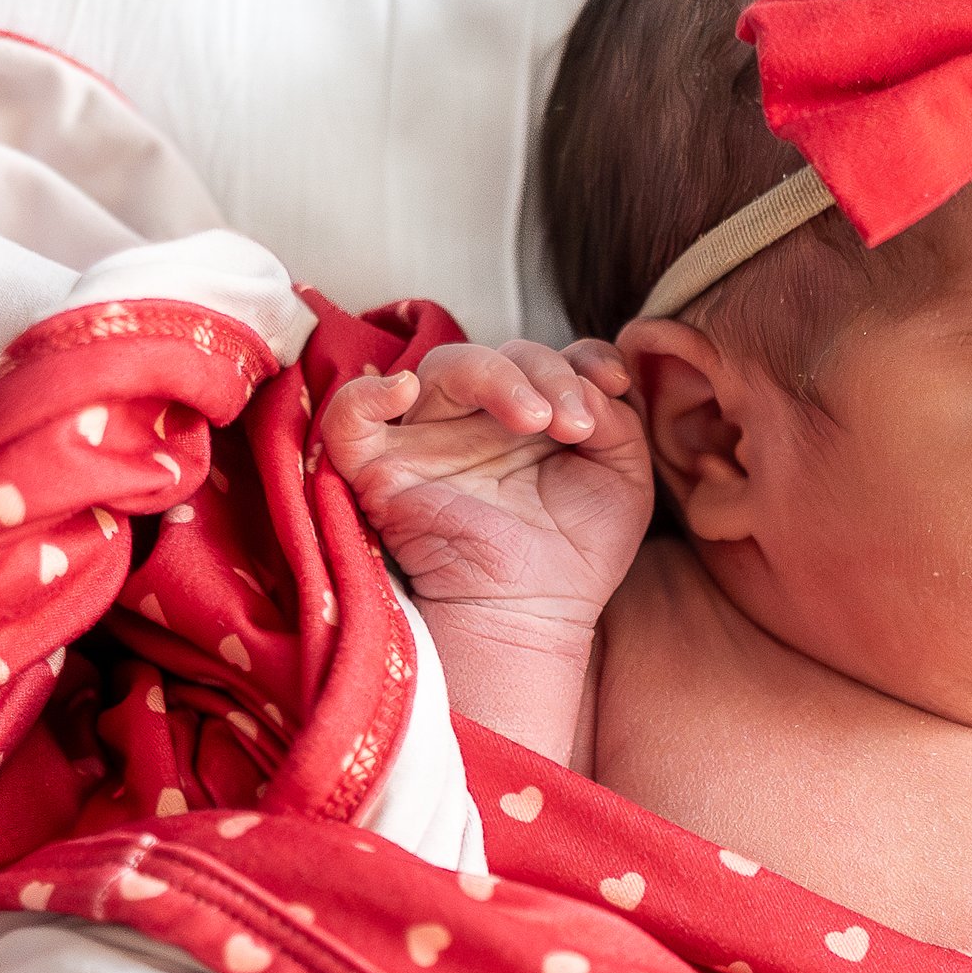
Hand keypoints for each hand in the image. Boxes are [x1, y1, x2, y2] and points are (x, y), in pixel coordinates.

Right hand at [319, 337, 654, 653]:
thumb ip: (619, 420)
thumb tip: (592, 379)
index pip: (551, 358)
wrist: (534, 618)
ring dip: (493, 375)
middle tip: (574, 423)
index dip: (584, 357)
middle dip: (546, 373)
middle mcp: (480, 421)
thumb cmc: (575, 557)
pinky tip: (402, 390)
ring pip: (442, 367)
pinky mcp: (383, 472)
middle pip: (501, 354)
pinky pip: (348, 419)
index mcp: (534, 417)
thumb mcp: (624, 480)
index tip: (613, 383)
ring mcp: (431, 441)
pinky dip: (364, 396)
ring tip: (535, 419)